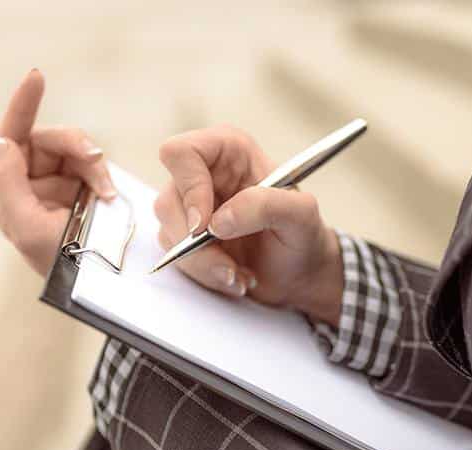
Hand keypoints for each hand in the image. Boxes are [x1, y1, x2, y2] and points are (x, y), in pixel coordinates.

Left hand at [0, 69, 116, 276]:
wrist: (101, 286)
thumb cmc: (59, 264)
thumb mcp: (25, 226)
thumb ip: (8, 182)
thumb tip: (2, 142)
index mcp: (13, 196)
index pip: (10, 141)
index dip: (21, 106)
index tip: (37, 77)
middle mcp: (35, 187)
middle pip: (49, 141)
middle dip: (74, 147)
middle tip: (96, 161)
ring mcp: (64, 188)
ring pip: (76, 150)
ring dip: (93, 163)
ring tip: (105, 189)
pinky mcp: (89, 191)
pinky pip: (95, 166)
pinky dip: (102, 174)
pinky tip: (108, 194)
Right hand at [154, 126, 343, 324]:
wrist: (299, 272)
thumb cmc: (303, 236)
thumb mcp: (302, 215)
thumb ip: (266, 206)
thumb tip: (218, 221)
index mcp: (229, 151)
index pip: (181, 153)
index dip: (188, 187)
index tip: (204, 225)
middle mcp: (204, 174)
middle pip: (168, 202)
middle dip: (196, 244)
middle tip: (229, 267)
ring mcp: (191, 207)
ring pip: (168, 234)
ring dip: (204, 264)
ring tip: (238, 274)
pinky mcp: (185, 236)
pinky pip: (176, 257)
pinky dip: (205, 274)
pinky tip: (232, 276)